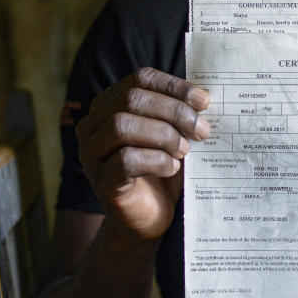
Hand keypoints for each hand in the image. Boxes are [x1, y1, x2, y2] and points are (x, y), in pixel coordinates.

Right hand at [75, 68, 210, 243]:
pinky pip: (124, 160)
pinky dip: (155, 160)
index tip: (204, 101)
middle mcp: (94, 126)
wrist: (150, 218)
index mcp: (111, 105)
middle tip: (201, 130)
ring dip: (163, 135)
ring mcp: (92, 155)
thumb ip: (181, 113)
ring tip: (185, 150)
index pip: (140, 79)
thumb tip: (205, 96)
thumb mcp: (173, 134)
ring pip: (121, 126)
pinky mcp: (101, 182)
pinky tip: (172, 168)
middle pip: (131, 100)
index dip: (174, 86)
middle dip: (174, 111)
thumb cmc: (163, 170)